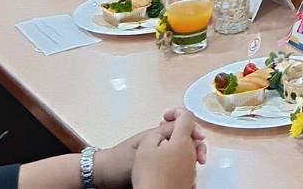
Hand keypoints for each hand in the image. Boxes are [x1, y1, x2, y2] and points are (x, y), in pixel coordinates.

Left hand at [92, 109, 206, 188]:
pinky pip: (173, 162)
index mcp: (155, 133)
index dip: (193, 131)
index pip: (181, 126)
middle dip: (194, 146)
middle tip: (201, 159)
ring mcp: (156, 153)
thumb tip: (180, 126)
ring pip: (180, 151)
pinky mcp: (153, 166)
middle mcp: (158, 141)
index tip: (201, 140)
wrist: (102, 175)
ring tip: (194, 167)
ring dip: (189, 156)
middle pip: (183, 139)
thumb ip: (161, 137)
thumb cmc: (119, 161)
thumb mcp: (141, 148)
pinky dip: (182, 165)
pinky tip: (185, 173)